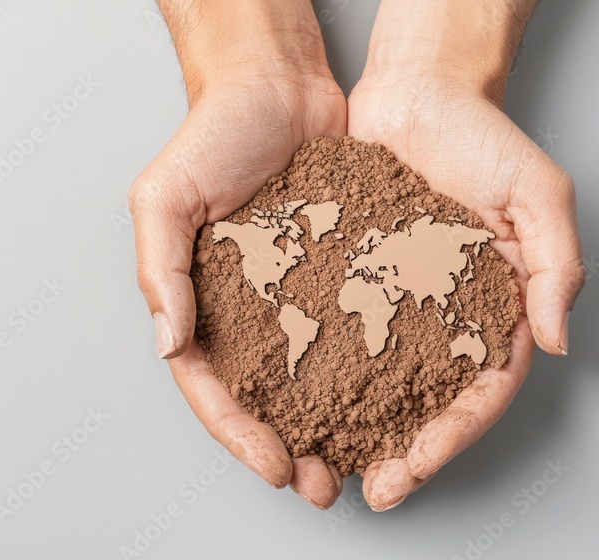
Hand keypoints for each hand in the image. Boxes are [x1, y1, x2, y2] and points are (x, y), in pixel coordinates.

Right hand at [129, 0, 346, 507]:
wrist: (278, 85)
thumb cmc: (211, 133)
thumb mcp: (164, 197)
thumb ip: (160, 269)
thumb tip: (169, 343)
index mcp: (195, 300)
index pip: (209, 384)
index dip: (238, 433)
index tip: (274, 465)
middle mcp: (242, 308)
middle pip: (261, 396)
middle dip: (286, 447)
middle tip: (323, 486)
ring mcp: (291, 295)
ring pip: (309, 377)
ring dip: (329, 425)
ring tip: (360, 461)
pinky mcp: (335, 274)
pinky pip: (348, 330)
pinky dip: (365, 370)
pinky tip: (391, 397)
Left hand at [346, 0, 584, 510]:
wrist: (412, 94)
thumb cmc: (479, 137)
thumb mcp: (536, 194)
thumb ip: (554, 265)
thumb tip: (552, 342)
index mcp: (492, 309)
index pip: (477, 394)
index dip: (446, 439)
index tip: (407, 473)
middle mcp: (440, 315)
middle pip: (421, 403)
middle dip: (395, 451)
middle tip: (360, 489)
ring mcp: (392, 301)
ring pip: (372, 380)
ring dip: (348, 427)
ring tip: (315, 461)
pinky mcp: (349, 279)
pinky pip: (332, 333)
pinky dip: (315, 371)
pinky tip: (290, 399)